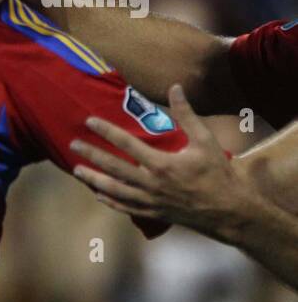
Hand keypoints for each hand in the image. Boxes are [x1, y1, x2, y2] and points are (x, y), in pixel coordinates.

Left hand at [70, 84, 243, 236]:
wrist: (229, 210)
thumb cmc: (218, 173)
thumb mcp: (205, 141)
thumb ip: (187, 115)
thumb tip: (175, 87)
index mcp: (162, 164)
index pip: (127, 144)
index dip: (106, 131)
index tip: (89, 121)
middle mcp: (151, 184)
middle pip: (113, 168)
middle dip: (91, 155)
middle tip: (73, 144)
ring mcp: (150, 201)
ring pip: (114, 190)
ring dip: (93, 180)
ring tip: (76, 170)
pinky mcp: (152, 214)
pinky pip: (125, 208)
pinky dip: (110, 201)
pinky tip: (98, 194)